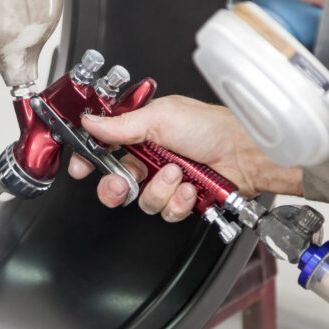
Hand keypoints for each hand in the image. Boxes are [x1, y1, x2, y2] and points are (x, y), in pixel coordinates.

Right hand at [68, 95, 302, 220]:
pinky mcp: (183, 200)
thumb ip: (120, 125)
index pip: (105, 147)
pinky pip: (166, 211)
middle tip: (121, 183)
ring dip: (160, 188)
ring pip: (142, 200)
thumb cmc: (213, 127)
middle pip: (117, 182)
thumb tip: (90, 122)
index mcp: (142, 131)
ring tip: (177, 174)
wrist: (248, 154)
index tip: (80, 167)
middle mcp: (153, 157)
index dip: (90, 159)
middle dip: (116, 186)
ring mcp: (167, 180)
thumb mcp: (161, 117)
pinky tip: (191, 188)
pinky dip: (179, 201)